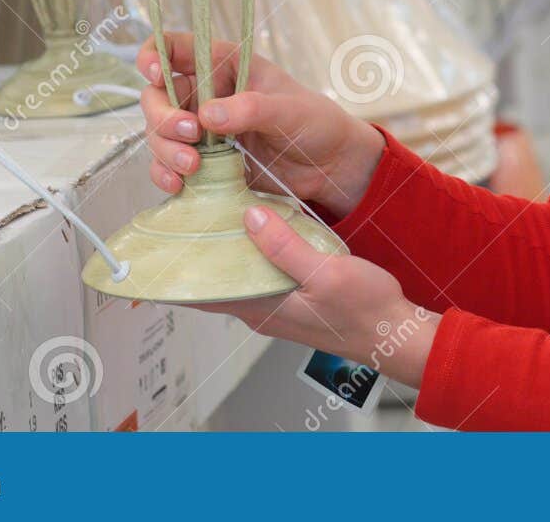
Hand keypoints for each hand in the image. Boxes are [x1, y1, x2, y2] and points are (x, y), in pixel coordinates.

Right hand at [138, 33, 383, 218]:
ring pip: (158, 133)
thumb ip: (252, 108)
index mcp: (225, 65)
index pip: (176, 47)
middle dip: (163, 116)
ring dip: (165, 149)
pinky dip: (165, 174)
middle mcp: (206, 94)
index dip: (154, 54)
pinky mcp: (202, 162)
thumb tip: (208, 115)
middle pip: (158, 96)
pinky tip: (177, 184)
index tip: (154, 73)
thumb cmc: (315, 123)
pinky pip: (168, 165)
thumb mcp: (290, 110)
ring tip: (192, 167)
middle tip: (190, 134)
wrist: (328, 167)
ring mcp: (201, 129)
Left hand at [188, 205, 439, 388]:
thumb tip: (249, 218)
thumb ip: (285, 247)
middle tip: (183, 216)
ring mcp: (277, 305)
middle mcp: (262, 310)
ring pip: (237, 276)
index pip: (201, 294)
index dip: (176, 274)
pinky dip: (251, 252)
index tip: (154, 250)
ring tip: (213, 214)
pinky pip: (259, 274)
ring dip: (224, 250)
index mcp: (262, 307)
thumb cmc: (366, 311)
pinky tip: (257, 229)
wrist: (396, 335)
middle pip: (215, 281)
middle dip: (196, 253)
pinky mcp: (293, 298)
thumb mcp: (327, 273)